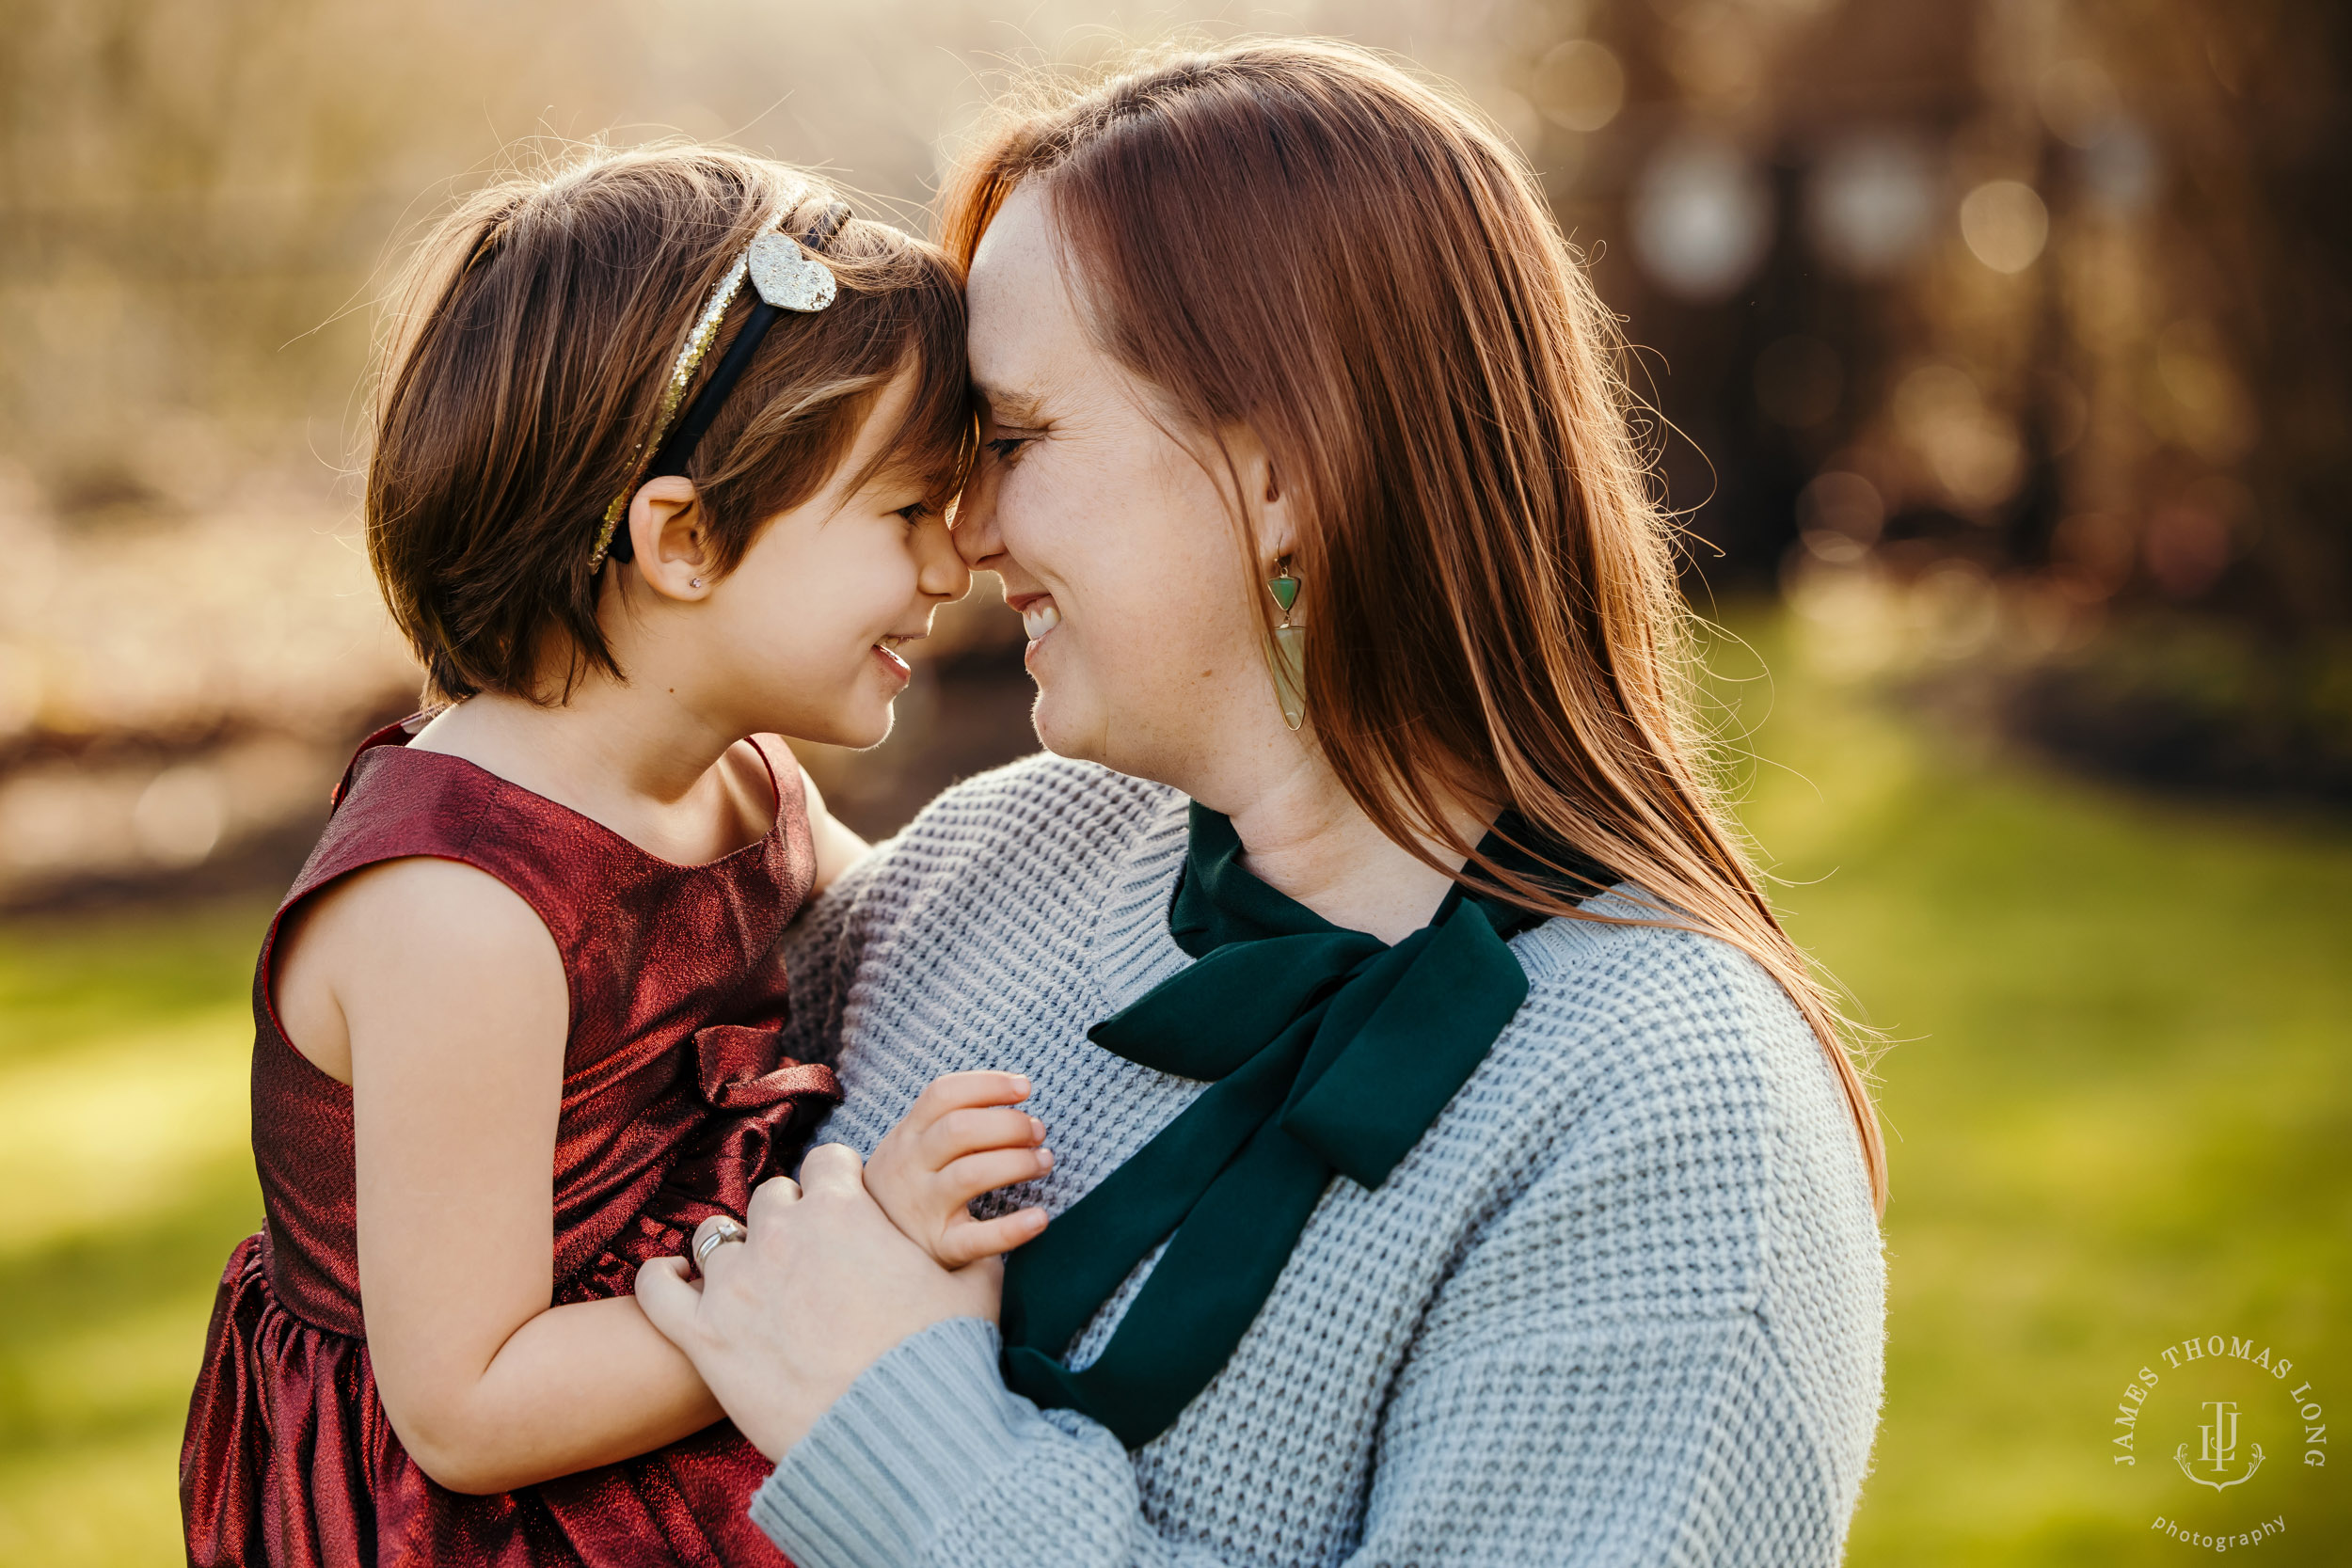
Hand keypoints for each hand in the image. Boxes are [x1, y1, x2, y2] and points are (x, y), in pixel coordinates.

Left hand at [636, 1144, 1002, 1460]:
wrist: (893, 1433)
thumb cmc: (938, 1362)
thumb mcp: (975, 1293)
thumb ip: (979, 1253)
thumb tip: (1001, 1242)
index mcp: (846, 1210)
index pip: (829, 1161)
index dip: (837, 1183)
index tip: (843, 1207)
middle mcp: (783, 1230)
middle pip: (771, 1196)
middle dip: (787, 1218)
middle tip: (805, 1256)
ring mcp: (736, 1281)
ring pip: (718, 1238)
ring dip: (734, 1253)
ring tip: (749, 1280)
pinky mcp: (700, 1334)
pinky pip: (656, 1290)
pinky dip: (660, 1282)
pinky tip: (671, 1284)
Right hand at [865, 1071, 1051, 1266]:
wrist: (867, 1250)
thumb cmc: (910, 1185)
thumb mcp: (911, 1148)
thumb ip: (947, 1122)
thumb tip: (1014, 1092)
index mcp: (907, 1135)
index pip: (943, 1094)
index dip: (988, 1084)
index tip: (1024, 1087)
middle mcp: (910, 1166)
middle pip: (959, 1130)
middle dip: (1008, 1124)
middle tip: (1038, 1131)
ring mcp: (922, 1208)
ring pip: (970, 1175)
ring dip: (1017, 1163)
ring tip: (1043, 1162)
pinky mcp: (939, 1248)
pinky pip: (976, 1239)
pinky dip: (1012, 1229)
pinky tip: (1039, 1218)